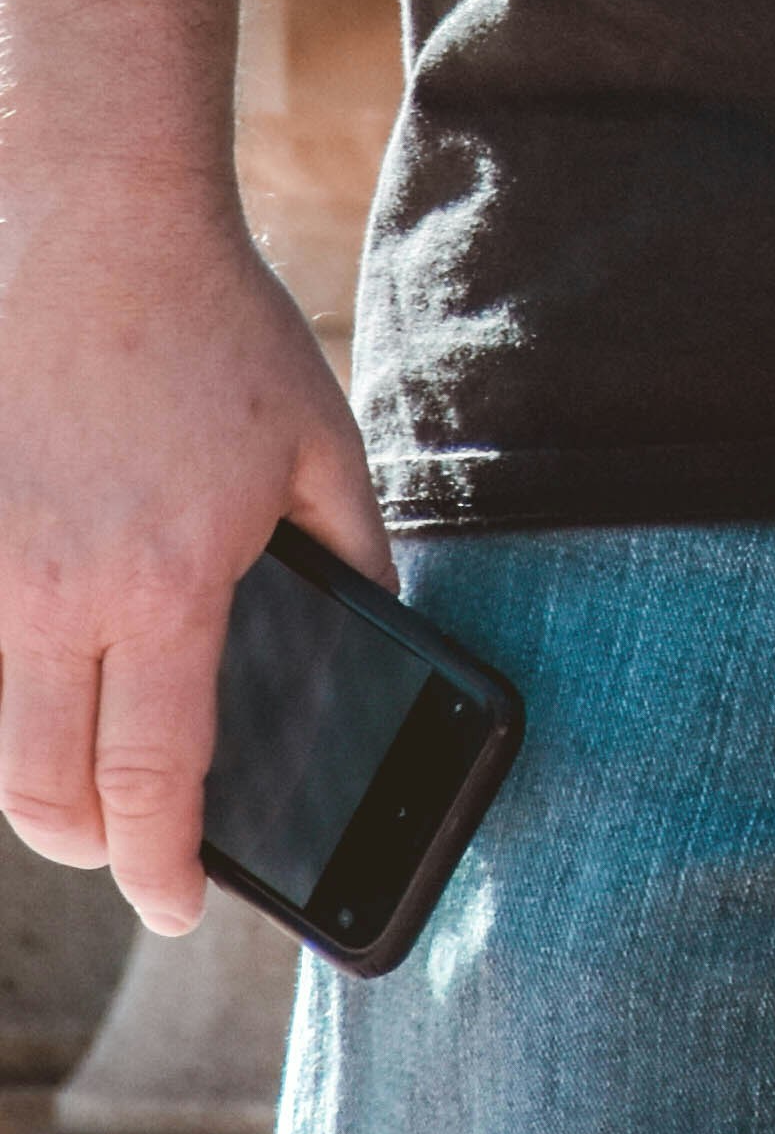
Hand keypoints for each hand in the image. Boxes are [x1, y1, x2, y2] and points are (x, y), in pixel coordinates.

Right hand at [0, 180, 392, 930]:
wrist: (98, 227)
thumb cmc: (220, 330)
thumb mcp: (320, 443)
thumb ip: (354, 553)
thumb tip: (378, 636)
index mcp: (167, 583)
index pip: (153, 783)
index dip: (165, 869)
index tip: (185, 906)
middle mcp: (60, 594)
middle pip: (47, 796)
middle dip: (93, 852)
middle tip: (137, 851)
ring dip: (41, 788)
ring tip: (95, 780)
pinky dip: (9, 701)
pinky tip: (54, 684)